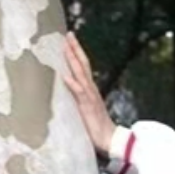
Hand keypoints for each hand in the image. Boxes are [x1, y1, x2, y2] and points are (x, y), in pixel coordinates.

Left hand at [62, 31, 116, 154]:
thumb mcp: (84, 109)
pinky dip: (72, 83)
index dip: (75, 53)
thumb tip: (66, 89)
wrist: (109, 139)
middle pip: (82, 64)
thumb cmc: (95, 126)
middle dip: (75, 49)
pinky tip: (65, 75)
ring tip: (66, 47)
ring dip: (73, 60)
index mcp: (89, 89)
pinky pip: (79, 93)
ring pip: (81, 74)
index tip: (69, 40)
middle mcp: (90, 89)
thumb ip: (76, 98)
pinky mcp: (87, 106)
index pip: (82, 67)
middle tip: (68, 34)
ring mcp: (90, 96)